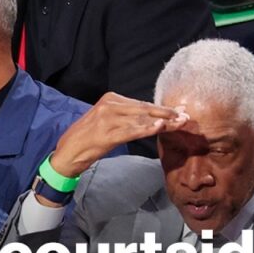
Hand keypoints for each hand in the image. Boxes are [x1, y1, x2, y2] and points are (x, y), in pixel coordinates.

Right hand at [49, 93, 189, 178]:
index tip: (180, 112)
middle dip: (167, 114)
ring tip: (180, 124)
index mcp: (110, 99)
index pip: (142, 104)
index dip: (162, 109)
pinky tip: (160, 127)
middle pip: (145, 109)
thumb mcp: (106, 121)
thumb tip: (150, 119)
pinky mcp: (106, 133)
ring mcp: (107, 119)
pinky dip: (147, 129)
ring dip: (163, 122)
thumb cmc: (87, 139)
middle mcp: (109, 105)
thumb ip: (125, 117)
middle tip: (186, 117)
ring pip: (141, 119)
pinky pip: (132, 130)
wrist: (67, 153)